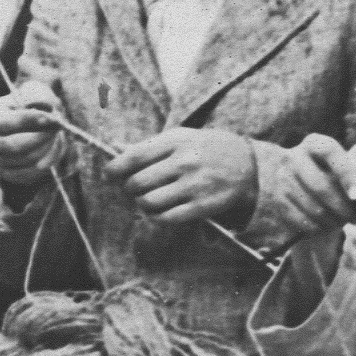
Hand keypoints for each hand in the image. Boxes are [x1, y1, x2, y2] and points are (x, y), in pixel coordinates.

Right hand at [0, 81, 66, 191]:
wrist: (26, 126)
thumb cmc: (29, 106)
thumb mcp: (32, 92)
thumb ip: (38, 95)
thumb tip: (46, 109)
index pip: (4, 123)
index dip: (28, 120)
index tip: (50, 117)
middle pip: (14, 145)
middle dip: (41, 136)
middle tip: (58, 127)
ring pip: (26, 160)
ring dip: (47, 147)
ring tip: (55, 134)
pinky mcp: (7, 175)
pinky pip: (31, 173)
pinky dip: (47, 161)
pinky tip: (52, 147)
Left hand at [103, 124, 260, 224]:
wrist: (247, 164)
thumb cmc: (206, 148)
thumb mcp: (181, 137)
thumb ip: (149, 145)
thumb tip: (115, 146)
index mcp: (175, 141)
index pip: (134, 157)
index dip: (115, 168)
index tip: (109, 174)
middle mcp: (184, 162)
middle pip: (137, 182)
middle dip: (130, 188)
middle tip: (134, 188)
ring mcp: (193, 185)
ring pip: (148, 202)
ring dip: (142, 204)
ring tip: (147, 200)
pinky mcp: (201, 206)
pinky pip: (166, 218)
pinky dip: (156, 217)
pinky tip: (158, 211)